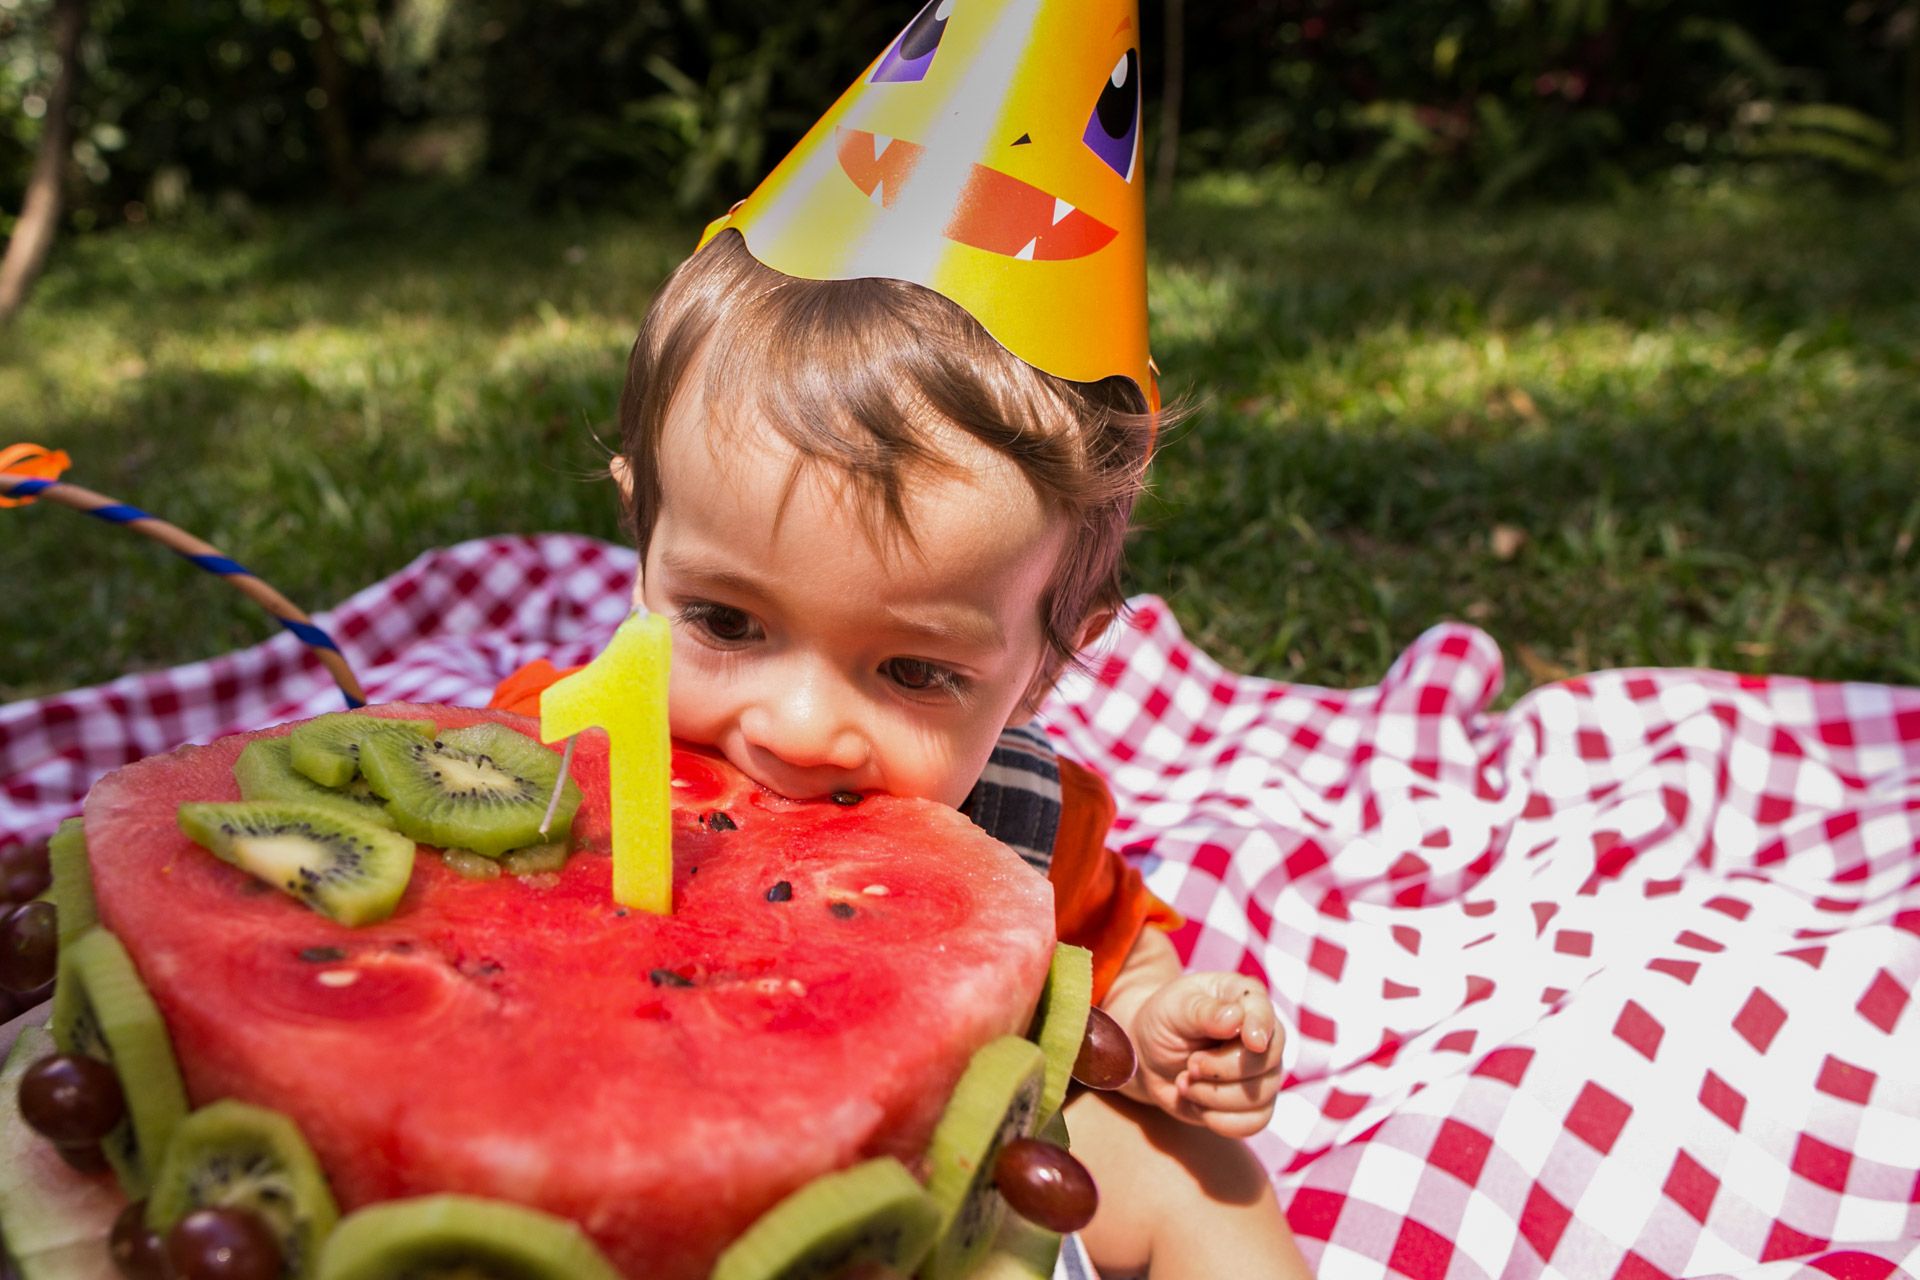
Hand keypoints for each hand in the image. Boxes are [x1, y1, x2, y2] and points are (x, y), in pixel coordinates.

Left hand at [1127, 971, 1284, 1138]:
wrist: (1148, 1056)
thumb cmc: (1164, 1021)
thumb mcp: (1174, 1008)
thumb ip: (1203, 1011)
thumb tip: (1235, 1019)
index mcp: (1244, 998)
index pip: (1264, 1011)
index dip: (1261, 1027)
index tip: (1252, 1042)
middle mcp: (1262, 1034)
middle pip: (1266, 1061)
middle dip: (1221, 1069)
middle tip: (1190, 1065)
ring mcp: (1261, 1071)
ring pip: (1260, 1097)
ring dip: (1213, 1096)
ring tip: (1185, 1081)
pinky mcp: (1252, 1104)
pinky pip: (1253, 1123)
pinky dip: (1219, 1119)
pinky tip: (1196, 1102)